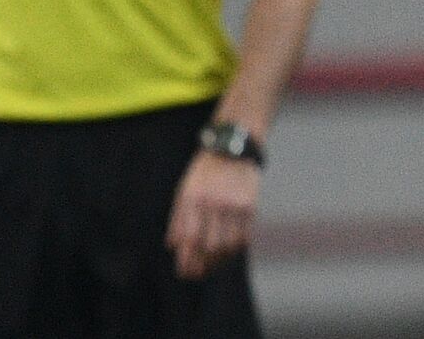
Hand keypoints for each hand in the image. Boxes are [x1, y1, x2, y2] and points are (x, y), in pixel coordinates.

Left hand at [165, 151, 259, 279]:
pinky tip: (228, 252)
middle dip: (203, 265)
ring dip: (219, 260)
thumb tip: (173, 246)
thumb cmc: (204, 172)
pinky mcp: (250, 206)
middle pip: (209, 246)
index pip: (190, 238)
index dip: (187, 260)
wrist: (233, 150)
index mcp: (194, 198)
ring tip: (212, 265)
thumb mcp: (184, 190)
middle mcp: (215, 203)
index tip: (184, 272)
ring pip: (228, 245)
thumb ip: (178, 218)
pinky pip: (244, 236)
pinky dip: (235, 249)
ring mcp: (235, 205)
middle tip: (198, 273)